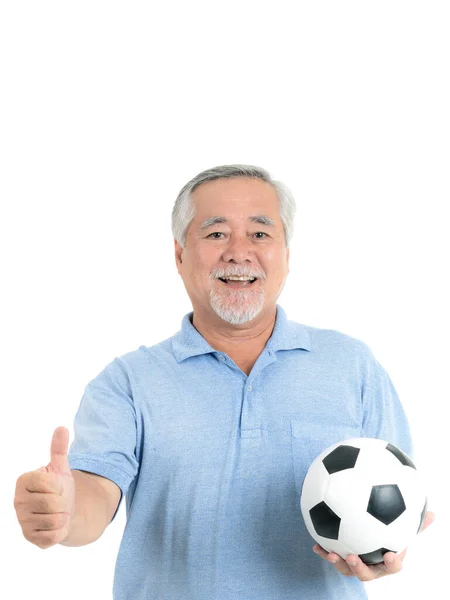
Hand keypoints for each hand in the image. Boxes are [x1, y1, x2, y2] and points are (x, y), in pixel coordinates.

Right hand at [14, 427, 75, 548]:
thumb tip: (62, 428)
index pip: (48, 483)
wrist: (64, 510)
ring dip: (63, 516)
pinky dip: (61, 530)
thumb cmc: (59, 487)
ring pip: (55, 519)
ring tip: (57, 512)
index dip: (60, 485)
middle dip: (63, 501)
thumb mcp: (60, 467)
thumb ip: (59, 449)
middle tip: (59, 500)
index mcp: (23, 481)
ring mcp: (22, 521)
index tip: (56, 486)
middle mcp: (18, 501)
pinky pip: (54, 535)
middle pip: (53, 503)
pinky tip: (55, 525)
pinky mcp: (30, 537)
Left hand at [312, 510, 434, 580]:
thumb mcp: (402, 526)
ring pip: (347, 570)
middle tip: (353, 557)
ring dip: (338, 563)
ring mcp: (356, 564)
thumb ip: (414, 522)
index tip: (389, 555)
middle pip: (367, 574)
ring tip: (331, 553)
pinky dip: (324, 552)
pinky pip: (332, 557)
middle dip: (360, 568)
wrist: (371, 537)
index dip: (392, 563)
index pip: (393, 565)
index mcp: (387, 560)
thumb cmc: (390, 530)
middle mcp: (372, 566)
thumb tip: (432, 513)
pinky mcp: (342, 558)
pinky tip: (315, 545)